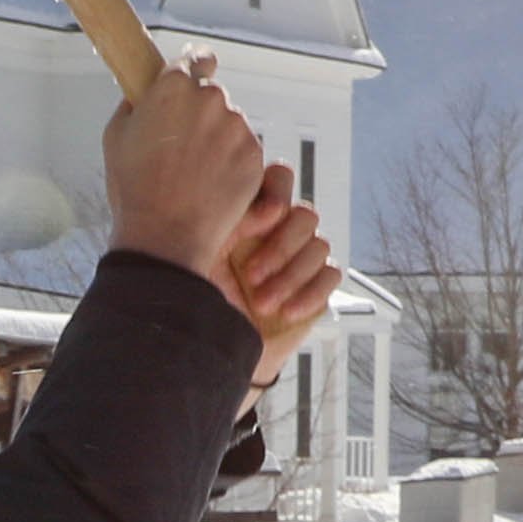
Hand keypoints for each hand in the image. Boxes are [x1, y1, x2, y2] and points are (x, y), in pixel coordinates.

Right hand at [97, 58, 268, 276]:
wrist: (165, 236)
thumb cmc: (135, 189)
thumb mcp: (115, 137)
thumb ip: (134, 104)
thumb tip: (144, 94)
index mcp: (173, 87)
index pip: (196, 58)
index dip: (197, 66)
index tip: (199, 72)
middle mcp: (210, 98)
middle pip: (212, 93)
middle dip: (200, 112)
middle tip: (182, 146)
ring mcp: (236, 126)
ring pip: (230, 122)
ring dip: (218, 138)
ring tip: (194, 174)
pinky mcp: (254, 154)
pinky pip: (244, 148)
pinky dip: (232, 161)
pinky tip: (211, 184)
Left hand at [214, 166, 340, 374]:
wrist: (204, 343)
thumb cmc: (192, 295)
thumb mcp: (204, 253)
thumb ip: (234, 223)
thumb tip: (272, 211)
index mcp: (251, 212)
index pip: (279, 178)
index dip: (278, 191)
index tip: (263, 219)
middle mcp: (279, 230)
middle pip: (306, 215)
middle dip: (281, 248)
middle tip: (250, 276)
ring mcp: (299, 258)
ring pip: (320, 246)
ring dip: (290, 277)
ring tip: (261, 304)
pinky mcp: (315, 287)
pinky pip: (330, 277)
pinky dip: (309, 294)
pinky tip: (286, 311)